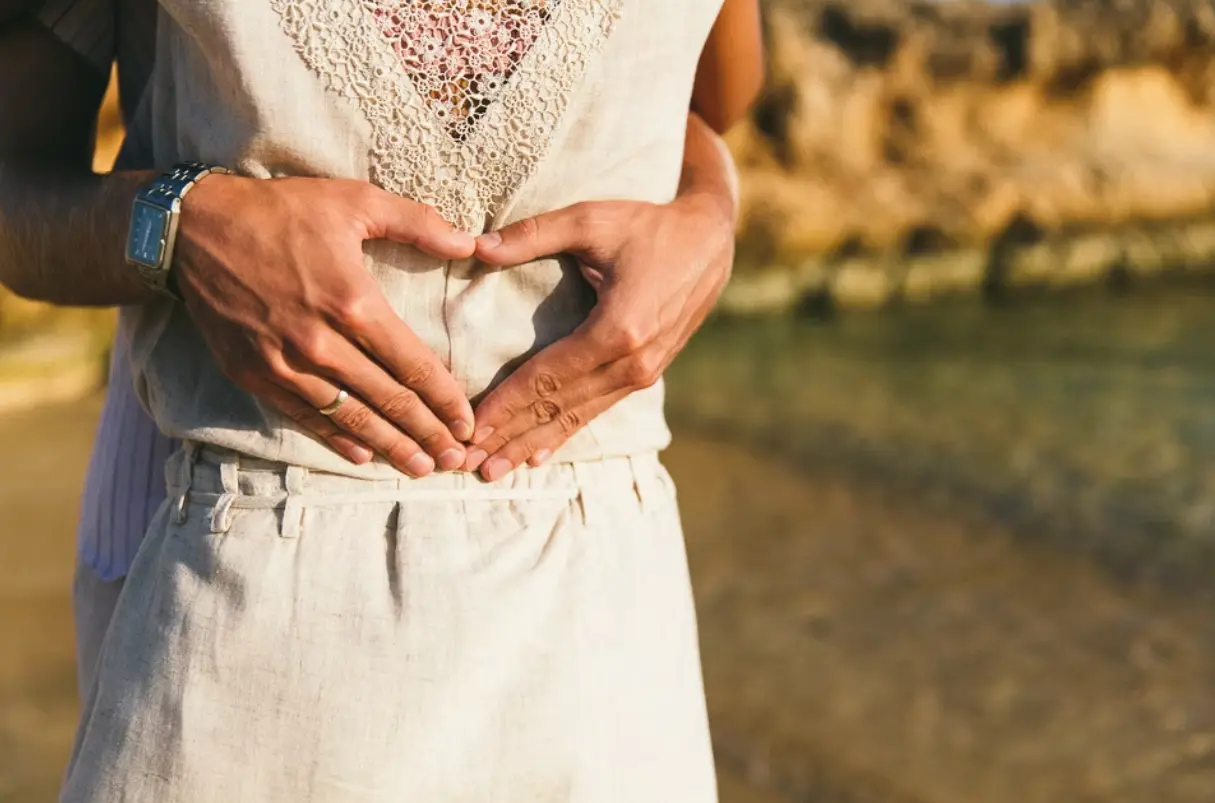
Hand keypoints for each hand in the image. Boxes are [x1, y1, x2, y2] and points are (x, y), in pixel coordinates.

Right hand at [175, 175, 475, 476]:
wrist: (191, 228)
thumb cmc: (281, 210)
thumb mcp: (355, 201)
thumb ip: (418, 223)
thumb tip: (471, 245)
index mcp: (353, 302)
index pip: (413, 365)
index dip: (445, 399)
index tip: (466, 422)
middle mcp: (320, 343)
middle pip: (388, 400)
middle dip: (427, 433)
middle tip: (456, 458)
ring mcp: (284, 364)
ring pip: (349, 418)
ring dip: (389, 447)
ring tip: (421, 468)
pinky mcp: (254, 374)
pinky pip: (304, 416)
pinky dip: (337, 439)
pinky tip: (364, 456)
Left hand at [462, 192, 733, 479]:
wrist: (710, 242)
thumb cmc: (648, 226)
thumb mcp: (591, 219)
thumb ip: (533, 234)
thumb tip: (477, 247)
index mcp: (618, 329)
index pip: (547, 377)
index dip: (505, 405)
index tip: (469, 430)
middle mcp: (632, 362)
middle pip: (558, 407)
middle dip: (510, 435)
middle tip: (468, 463)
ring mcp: (643, 373)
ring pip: (576, 417)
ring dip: (532, 443)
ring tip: (494, 469)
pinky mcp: (646, 374)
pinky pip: (597, 410)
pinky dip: (564, 434)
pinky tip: (538, 456)